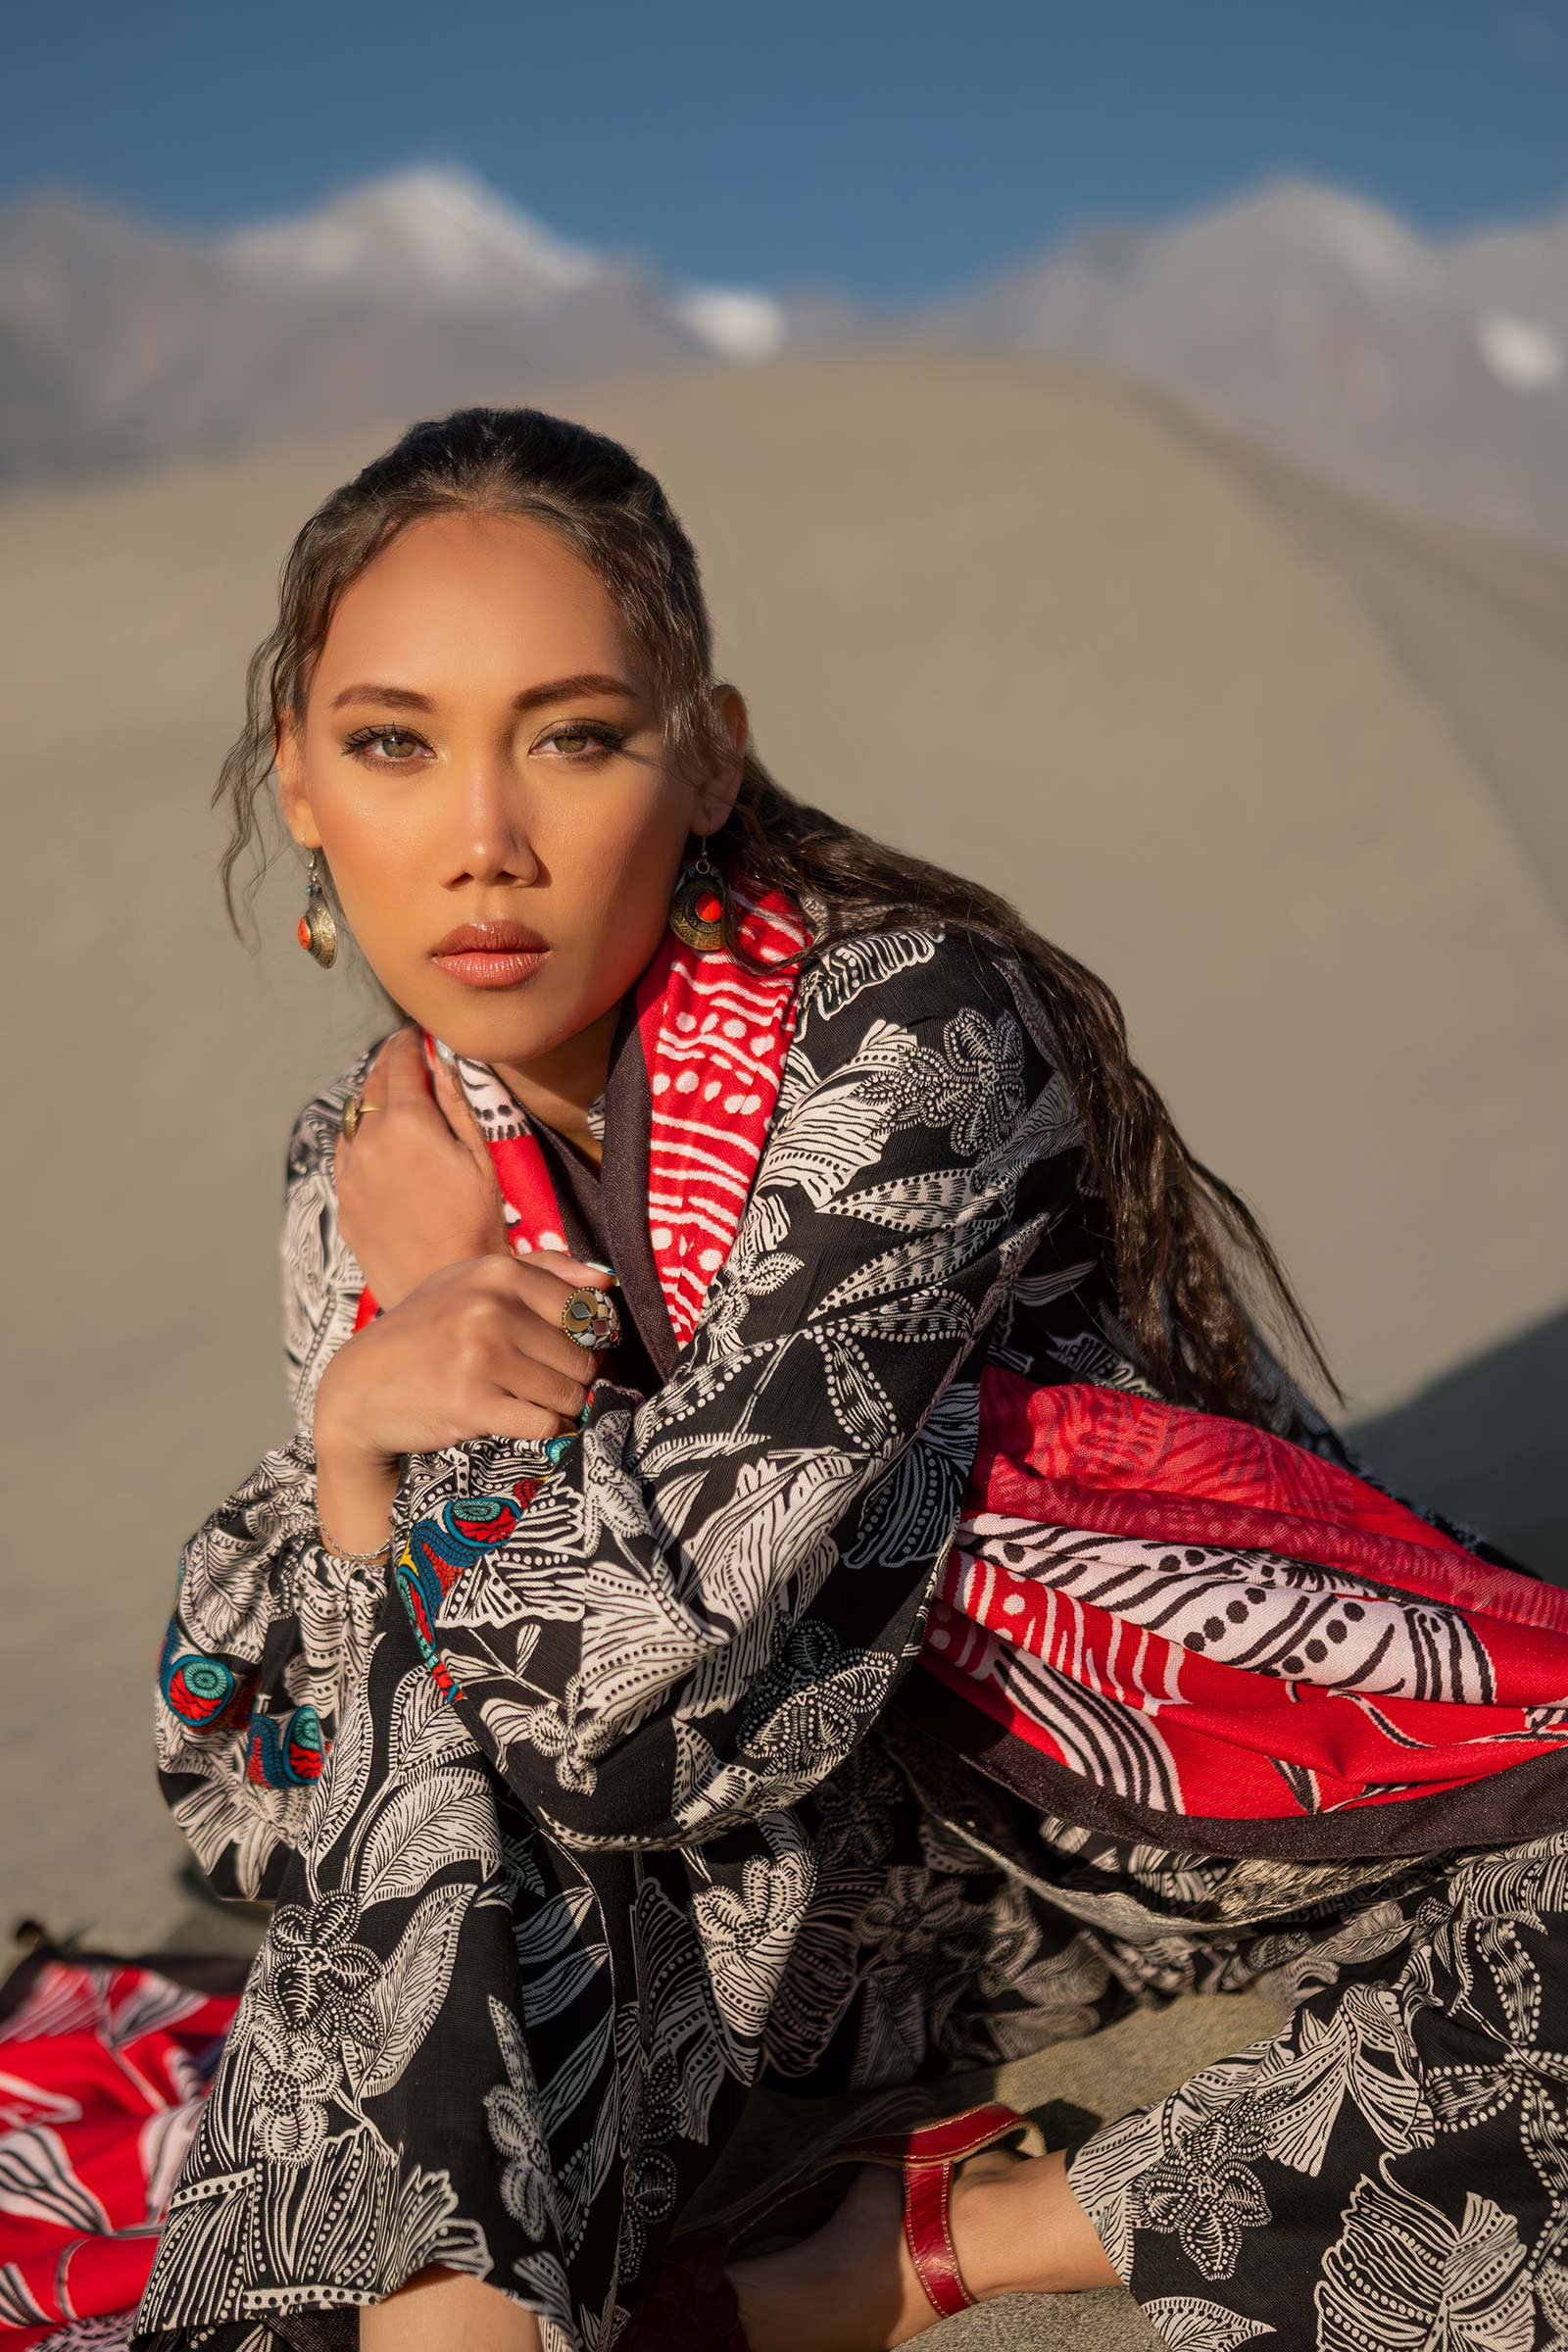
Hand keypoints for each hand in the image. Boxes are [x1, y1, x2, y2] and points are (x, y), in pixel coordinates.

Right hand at [312, 1253, 615, 1555]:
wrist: (360, 1388)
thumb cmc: (425, 1333)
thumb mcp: (470, 1284)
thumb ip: (541, 1271)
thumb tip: (606, 1280)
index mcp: (498, 1272)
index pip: (586, 1311)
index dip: (592, 1341)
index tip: (571, 1354)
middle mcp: (490, 1308)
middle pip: (582, 1356)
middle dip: (575, 1379)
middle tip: (547, 1386)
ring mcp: (480, 1355)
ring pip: (568, 1392)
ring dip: (561, 1407)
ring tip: (533, 1403)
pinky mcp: (472, 1403)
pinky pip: (545, 1423)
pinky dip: (547, 1431)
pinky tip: (527, 1423)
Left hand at [334, 1027, 511, 1309]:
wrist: (443, 1283)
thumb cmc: (477, 1222)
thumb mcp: (481, 1157)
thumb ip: (457, 1103)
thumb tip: (442, 1062)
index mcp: (406, 1122)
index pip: (400, 1064)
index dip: (409, 1044)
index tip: (415, 1033)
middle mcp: (367, 1141)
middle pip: (370, 1087)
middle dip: (387, 1065)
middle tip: (401, 1054)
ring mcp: (349, 1174)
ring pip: (352, 1121)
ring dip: (370, 1102)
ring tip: (388, 1099)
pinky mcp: (343, 1204)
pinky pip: (345, 1157)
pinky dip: (359, 1139)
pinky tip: (375, 1145)